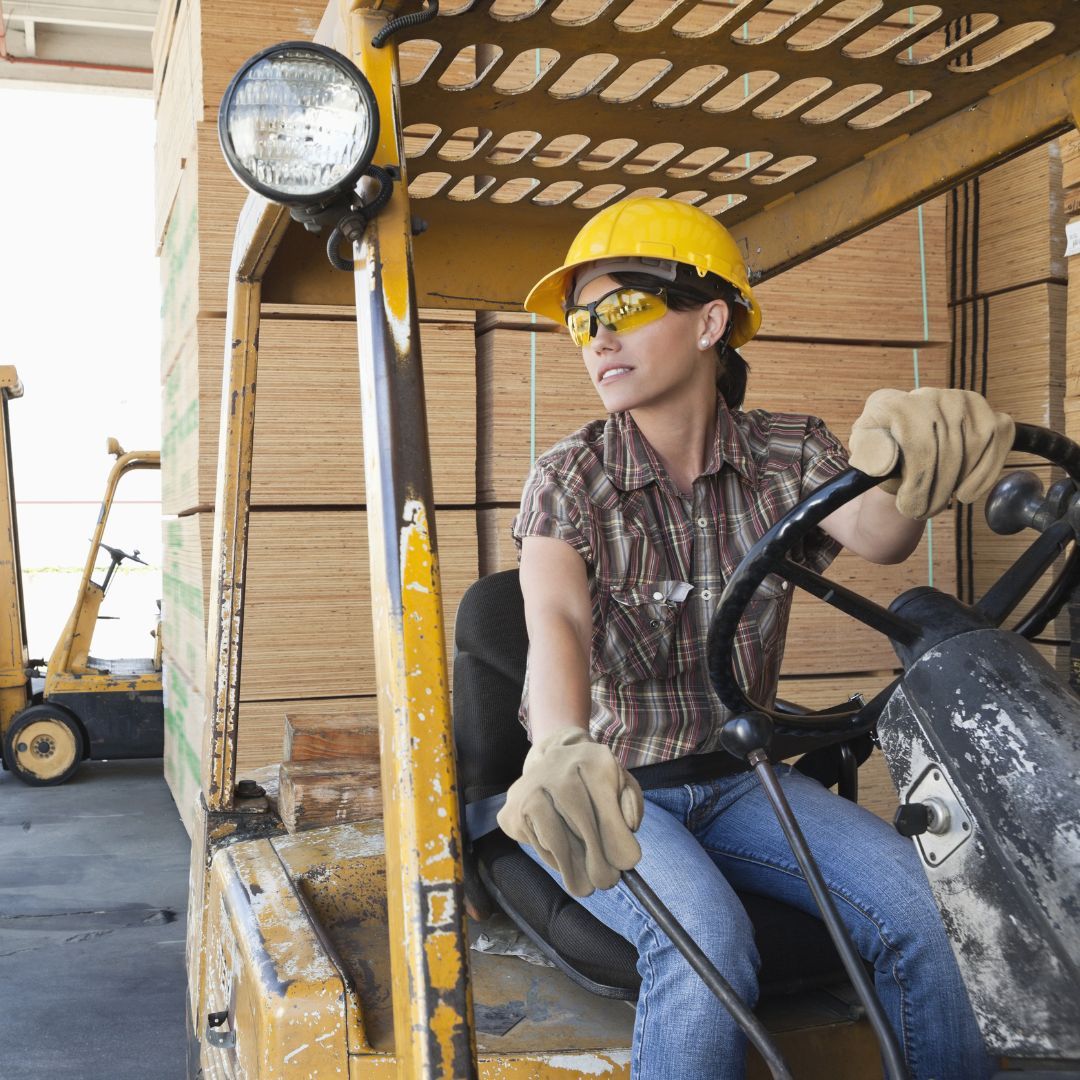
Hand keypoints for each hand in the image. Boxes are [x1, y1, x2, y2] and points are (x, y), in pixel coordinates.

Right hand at [497, 727, 643, 896]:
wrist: (551, 763)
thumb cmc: (594, 781)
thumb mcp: (620, 785)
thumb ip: (630, 804)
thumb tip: (629, 827)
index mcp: (592, 759)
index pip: (606, 803)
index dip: (617, 837)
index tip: (628, 863)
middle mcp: (558, 766)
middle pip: (580, 820)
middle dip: (598, 858)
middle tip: (608, 882)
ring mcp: (531, 787)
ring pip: (556, 838)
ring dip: (574, 867)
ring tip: (587, 886)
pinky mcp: (513, 808)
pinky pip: (538, 843)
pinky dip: (555, 860)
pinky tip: (566, 863)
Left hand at [849, 387, 1013, 519]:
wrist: (902, 450)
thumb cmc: (881, 454)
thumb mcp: (864, 455)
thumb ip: (868, 454)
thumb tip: (885, 459)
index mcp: (893, 403)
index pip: (919, 443)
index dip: (918, 481)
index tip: (908, 507)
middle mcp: (929, 394)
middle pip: (947, 449)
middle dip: (935, 490)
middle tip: (923, 512)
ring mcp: (962, 401)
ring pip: (975, 446)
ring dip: (958, 483)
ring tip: (938, 502)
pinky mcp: (989, 413)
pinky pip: (998, 441)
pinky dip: (985, 473)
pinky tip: (966, 493)